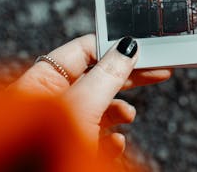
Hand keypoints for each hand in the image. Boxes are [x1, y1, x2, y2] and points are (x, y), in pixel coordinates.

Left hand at [8, 34, 171, 155]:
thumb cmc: (40, 149)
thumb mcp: (82, 105)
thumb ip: (106, 76)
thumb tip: (126, 48)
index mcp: (44, 79)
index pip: (82, 50)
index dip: (111, 47)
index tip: (138, 48)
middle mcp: (53, 99)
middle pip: (98, 77)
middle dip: (127, 77)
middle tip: (156, 71)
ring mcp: (64, 124)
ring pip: (101, 107)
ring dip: (119, 110)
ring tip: (128, 115)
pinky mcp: (73, 146)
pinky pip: (98, 135)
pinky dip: (111, 137)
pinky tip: (115, 142)